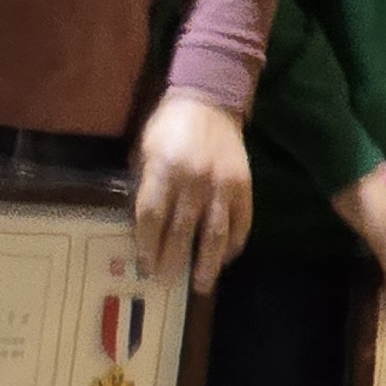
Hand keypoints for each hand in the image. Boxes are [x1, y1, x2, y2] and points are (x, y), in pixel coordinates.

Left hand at [133, 92, 253, 294]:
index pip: (152, 218)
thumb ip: (144, 186)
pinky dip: (233, 244)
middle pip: (181, 232)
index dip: (147, 245)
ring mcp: (222, 185)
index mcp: (163, 170)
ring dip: (208, 263)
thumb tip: (141, 228)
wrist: (209, 101)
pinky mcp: (244, 187)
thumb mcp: (144, 151)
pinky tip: (225, 258)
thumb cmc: (168, 127)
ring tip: (201, 284)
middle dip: (172, 261)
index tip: (144, 265)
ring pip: (215, 234)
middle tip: (166, 282)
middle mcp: (193, 180)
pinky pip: (241, 223)